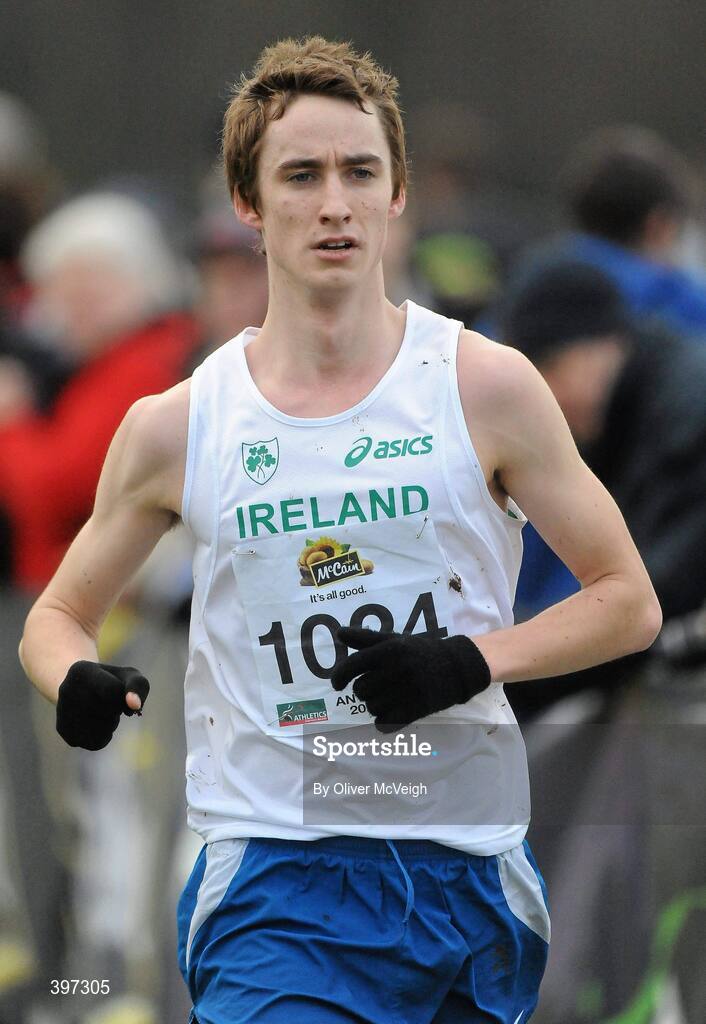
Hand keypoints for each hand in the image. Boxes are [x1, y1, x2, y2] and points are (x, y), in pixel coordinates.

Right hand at [56, 661, 149, 749]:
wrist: (78, 689)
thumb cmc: (109, 680)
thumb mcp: (127, 676)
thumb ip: (138, 685)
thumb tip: (135, 707)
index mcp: (82, 670)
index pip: (113, 690)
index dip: (125, 695)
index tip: (123, 691)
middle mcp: (67, 690)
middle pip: (110, 710)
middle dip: (117, 708)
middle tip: (106, 699)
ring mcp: (62, 712)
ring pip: (104, 730)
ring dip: (111, 723)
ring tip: (100, 710)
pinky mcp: (64, 731)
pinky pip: (95, 743)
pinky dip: (103, 736)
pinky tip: (94, 722)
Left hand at [331, 627, 490, 733]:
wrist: (457, 666)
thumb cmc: (420, 652)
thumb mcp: (395, 640)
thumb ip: (366, 638)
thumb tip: (339, 633)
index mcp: (389, 650)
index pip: (353, 665)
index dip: (339, 676)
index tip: (337, 684)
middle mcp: (397, 669)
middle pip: (361, 689)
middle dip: (364, 690)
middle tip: (376, 687)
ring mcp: (408, 690)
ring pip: (372, 707)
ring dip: (375, 706)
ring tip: (387, 698)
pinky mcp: (417, 709)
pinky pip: (386, 723)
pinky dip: (384, 721)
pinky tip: (391, 714)